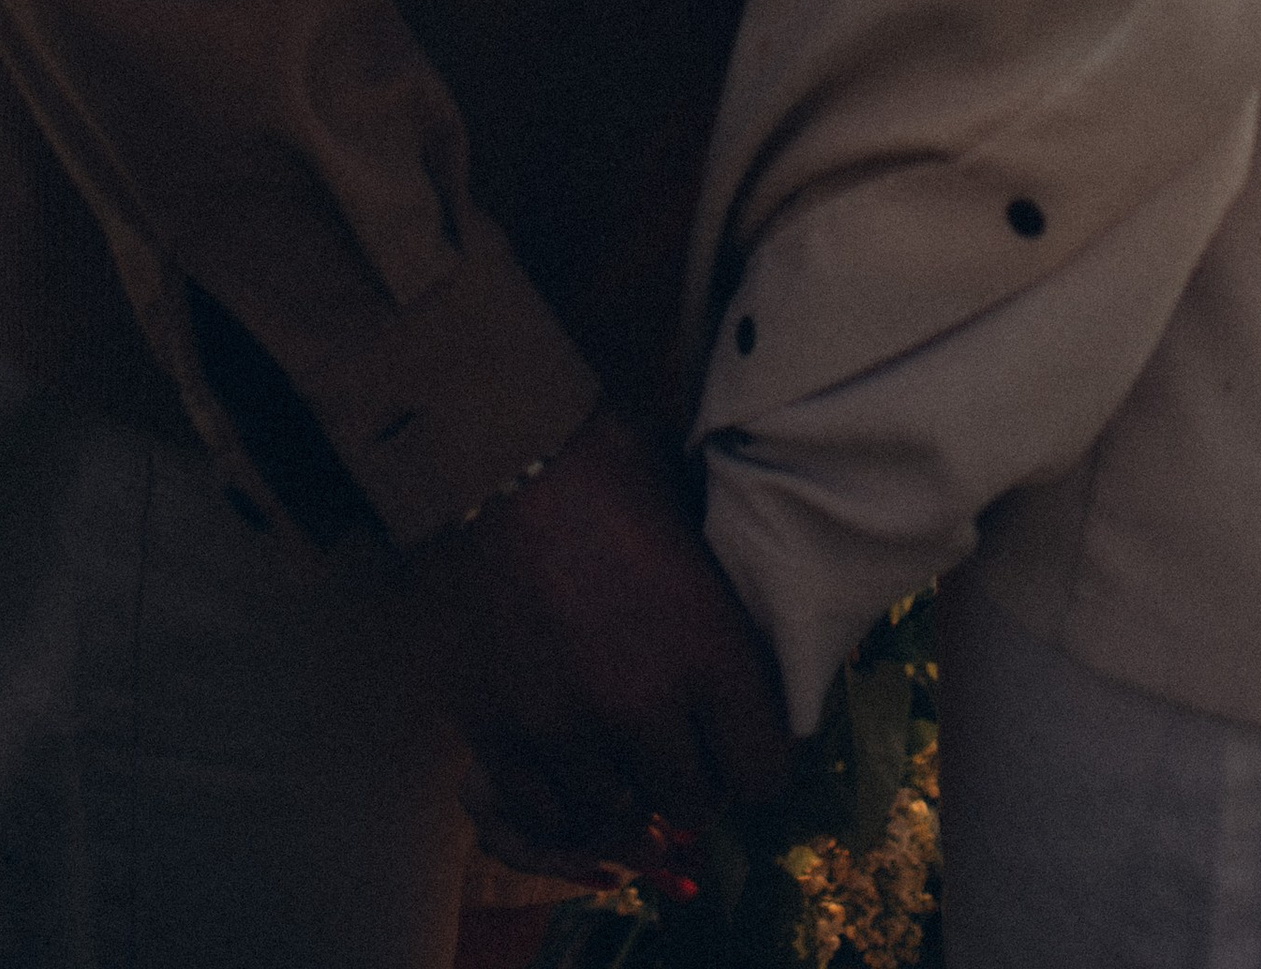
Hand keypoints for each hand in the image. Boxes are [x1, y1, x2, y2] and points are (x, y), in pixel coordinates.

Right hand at [405, 401, 796, 854]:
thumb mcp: (695, 528)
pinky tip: (564, 746)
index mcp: (709, 648)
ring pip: (616, 810)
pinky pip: (543, 809)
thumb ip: (721, 608)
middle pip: (693, 803)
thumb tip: (754, 651)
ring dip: (622, 779)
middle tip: (677, 736)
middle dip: (692, 772)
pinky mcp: (497, 729)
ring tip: (614, 734)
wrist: (500, 450)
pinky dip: (558, 790)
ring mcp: (564, 725)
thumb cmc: (610, 467)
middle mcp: (642, 703)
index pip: (763, 772)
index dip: (756, 757)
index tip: (741, 738)